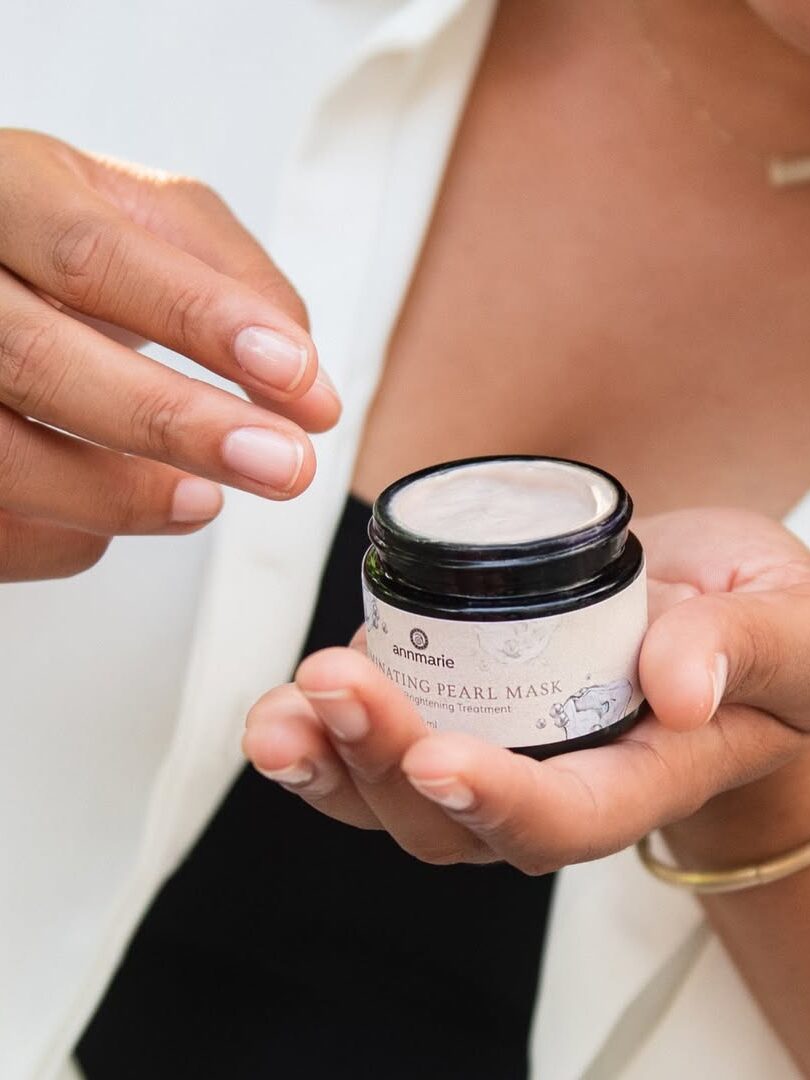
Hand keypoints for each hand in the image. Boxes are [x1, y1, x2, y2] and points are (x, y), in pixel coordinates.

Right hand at [0, 129, 339, 580]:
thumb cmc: (58, 244)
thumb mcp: (136, 216)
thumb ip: (228, 276)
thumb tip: (304, 390)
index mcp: (4, 193)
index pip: (93, 256)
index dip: (199, 320)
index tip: (293, 373)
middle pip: (40, 361)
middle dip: (178, 424)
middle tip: (282, 463)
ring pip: (3, 458)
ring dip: (121, 497)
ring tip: (206, 501)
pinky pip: (0, 524)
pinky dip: (69, 533)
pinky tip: (119, 509)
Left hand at [243, 508, 809, 871]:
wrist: (708, 611)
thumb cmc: (757, 628)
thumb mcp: (788, 623)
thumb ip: (746, 645)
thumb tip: (681, 683)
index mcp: (642, 774)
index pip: (564, 817)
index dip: (499, 803)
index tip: (439, 760)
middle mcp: (556, 782)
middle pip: (454, 822)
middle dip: (382, 765)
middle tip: (333, 689)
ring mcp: (497, 753)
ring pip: (395, 802)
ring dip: (328, 763)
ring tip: (282, 715)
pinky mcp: (454, 711)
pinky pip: (375, 751)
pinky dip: (320, 733)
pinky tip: (284, 705)